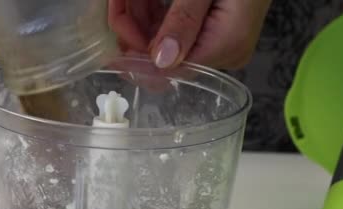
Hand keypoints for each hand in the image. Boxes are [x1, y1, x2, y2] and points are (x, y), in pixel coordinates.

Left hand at [108, 0, 271, 69]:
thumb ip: (183, 20)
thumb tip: (162, 60)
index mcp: (227, 45)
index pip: (170, 68)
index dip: (137, 49)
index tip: (116, 23)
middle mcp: (224, 51)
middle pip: (162, 55)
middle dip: (134, 28)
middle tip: (116, 2)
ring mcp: (218, 42)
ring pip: (163, 41)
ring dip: (139, 17)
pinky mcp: (212, 30)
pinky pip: (173, 29)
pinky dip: (153, 13)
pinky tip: (138, 0)